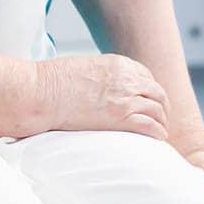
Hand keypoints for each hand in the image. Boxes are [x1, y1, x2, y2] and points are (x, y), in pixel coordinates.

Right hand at [39, 54, 169, 141]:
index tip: (150, 102)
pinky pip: (150, 126)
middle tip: (160, 118)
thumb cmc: (53, 82)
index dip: (150, 92)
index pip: (147, 77)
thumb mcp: (84, 68)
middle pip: (157, 93)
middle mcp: (127, 79)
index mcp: (119, 64)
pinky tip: (159, 139)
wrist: (42, 92)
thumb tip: (101, 88)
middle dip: (161, 106)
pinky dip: (158, 132)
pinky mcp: (120, 117)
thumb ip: (100, 76)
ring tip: (160, 130)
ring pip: (157, 110)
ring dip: (161, 121)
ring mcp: (125, 98)